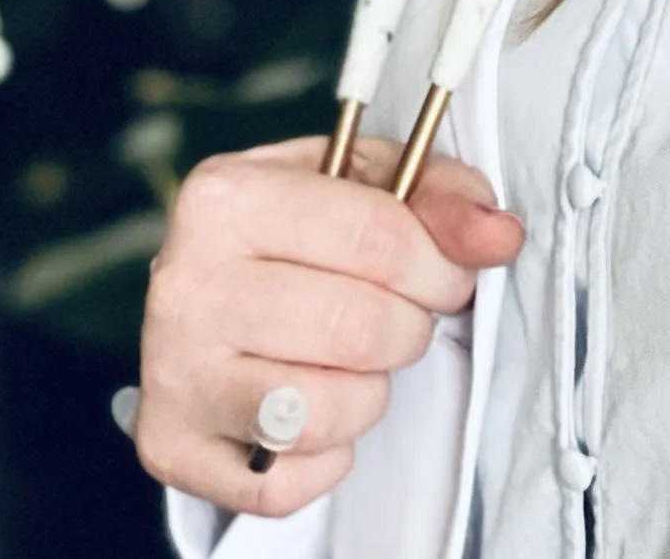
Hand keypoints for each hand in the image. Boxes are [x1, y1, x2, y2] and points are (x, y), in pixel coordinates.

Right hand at [135, 134, 524, 518]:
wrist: (204, 293)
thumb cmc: (296, 233)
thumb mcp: (364, 184)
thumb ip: (440, 198)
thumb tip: (499, 236)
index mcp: (228, 198)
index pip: (375, 238)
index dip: (439, 265)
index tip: (451, 275)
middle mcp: (185, 285)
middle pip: (356, 328)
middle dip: (408, 330)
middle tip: (404, 319)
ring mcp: (171, 374)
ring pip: (322, 412)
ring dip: (369, 394)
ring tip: (356, 363)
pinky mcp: (171, 450)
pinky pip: (283, 486)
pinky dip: (325, 459)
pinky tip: (317, 408)